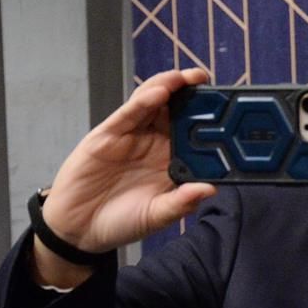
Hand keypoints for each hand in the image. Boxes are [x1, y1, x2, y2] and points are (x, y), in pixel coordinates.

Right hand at [33, 69, 216, 285]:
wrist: (79, 230)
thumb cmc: (121, 222)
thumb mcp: (156, 216)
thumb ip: (181, 203)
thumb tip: (210, 190)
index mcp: (171, 161)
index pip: (194, 133)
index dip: (209, 119)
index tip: (229, 108)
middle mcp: (154, 144)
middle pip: (175, 111)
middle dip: (191, 93)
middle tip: (207, 80)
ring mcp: (131, 137)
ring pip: (152, 105)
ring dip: (168, 88)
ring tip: (185, 78)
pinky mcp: (107, 136)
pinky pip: (127, 115)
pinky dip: (142, 103)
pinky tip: (158, 93)